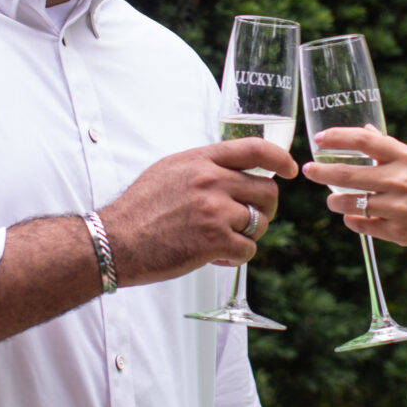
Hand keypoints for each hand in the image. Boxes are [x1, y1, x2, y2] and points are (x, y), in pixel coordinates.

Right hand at [101, 138, 296, 286]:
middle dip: (265, 208)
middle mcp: (211, 181)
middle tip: (249, 219)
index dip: (280, 159)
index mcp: (201, 160)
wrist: (116, 240)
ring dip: (248, 235)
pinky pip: (248, 249)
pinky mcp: (214, 241)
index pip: (255, 149)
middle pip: (267, 191)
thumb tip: (235, 171)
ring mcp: (214, 211)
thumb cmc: (140, 208)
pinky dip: (236, 256)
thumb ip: (203, 167)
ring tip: (225, 240)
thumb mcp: (170, 170)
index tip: (291, 170)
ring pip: (259, 222)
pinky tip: (217, 256)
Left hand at [303, 125, 406, 263]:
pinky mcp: (396, 232)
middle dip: (321, 171)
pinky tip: (351, 217)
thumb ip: (394, 151)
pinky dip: (352, 220)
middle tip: (309, 169)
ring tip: (332, 199)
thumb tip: (367, 133)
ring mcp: (397, 208)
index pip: (365, 141)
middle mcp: (400, 181)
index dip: (338, 137)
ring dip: (335, 200)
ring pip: (350, 203)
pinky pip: (362, 225)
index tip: (320, 138)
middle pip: (348, 173)